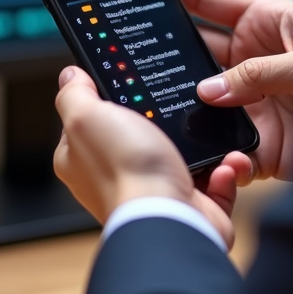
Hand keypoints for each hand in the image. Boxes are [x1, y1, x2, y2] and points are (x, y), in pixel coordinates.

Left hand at [54, 67, 237, 248]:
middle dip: (164, 120)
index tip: (128, 82)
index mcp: (84, 160)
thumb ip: (74, 95)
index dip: (107, 99)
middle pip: (141, 134)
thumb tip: (70, 76)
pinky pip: (214, 180)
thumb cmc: (126, 171)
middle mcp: (117, 178)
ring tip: (209, 131)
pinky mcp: (190, 205)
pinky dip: (223, 170)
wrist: (170, 217)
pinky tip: (222, 162)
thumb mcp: (86, 117)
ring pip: (184, 155)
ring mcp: (155, 192)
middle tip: (176, 104)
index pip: (91, 120)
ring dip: (202, 142)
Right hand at [168, 0, 292, 182]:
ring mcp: (251, 101)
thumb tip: (207, 91)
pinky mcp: (257, 141)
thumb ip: (258, 73)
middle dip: (167, 51)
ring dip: (181, 100)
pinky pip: (221, 142)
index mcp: (266, 24)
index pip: (211, 0)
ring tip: (150, 100)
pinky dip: (206, 145)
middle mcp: (252, 61)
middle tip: (132, 51)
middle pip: (197, 51)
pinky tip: (189, 144)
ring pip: (201, 98)